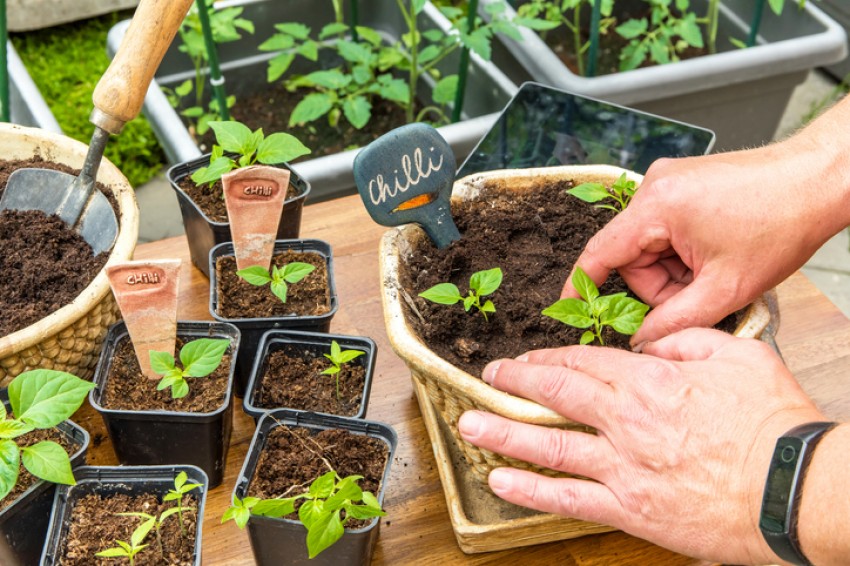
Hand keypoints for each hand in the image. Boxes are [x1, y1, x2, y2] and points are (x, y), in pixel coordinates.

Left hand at [458, 329, 823, 563]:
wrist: (796, 488)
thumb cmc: (774, 424)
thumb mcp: (739, 354)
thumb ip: (686, 340)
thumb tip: (652, 343)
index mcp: (650, 381)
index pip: (582, 362)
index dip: (546, 358)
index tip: (525, 359)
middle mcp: (626, 421)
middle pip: (556, 394)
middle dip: (515, 383)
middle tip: (488, 378)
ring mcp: (623, 467)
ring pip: (548, 444)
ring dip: (504, 431)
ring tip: (470, 424)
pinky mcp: (630, 509)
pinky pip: (569, 498)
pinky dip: (530, 490)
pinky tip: (501, 481)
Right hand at [564, 135, 849, 345]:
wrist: (818, 179)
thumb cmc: (781, 221)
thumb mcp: (725, 288)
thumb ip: (674, 321)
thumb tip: (641, 341)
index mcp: (657, 207)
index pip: (600, 252)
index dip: (581, 285)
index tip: (568, 308)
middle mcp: (655, 187)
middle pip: (632, 256)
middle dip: (660, 285)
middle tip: (698, 295)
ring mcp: (669, 181)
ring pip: (651, 246)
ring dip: (676, 270)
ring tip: (715, 273)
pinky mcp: (683, 184)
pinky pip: (666, 230)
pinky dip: (684, 252)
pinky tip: (714, 255)